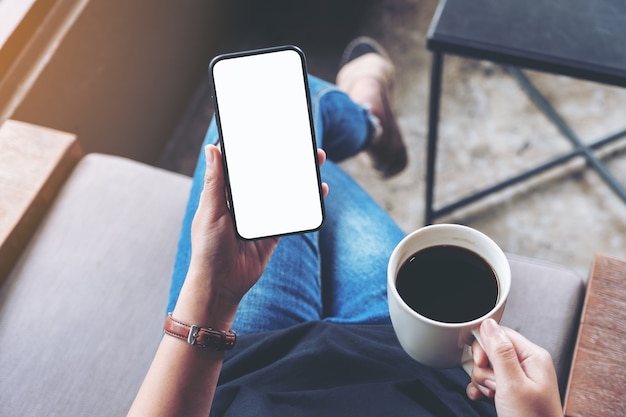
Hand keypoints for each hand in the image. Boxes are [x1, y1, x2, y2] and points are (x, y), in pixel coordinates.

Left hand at [174, 145, 328, 328]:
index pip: (241, 163)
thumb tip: (212, 147)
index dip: (253, 145)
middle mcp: (245, 201)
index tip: (266, 127)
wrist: (222, 285)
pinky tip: (319, 190)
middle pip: (267, 173)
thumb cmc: (208, 249)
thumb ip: (215, 182)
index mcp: (226, 193)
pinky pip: (293, 212)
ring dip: (299, 175)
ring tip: (316, 159)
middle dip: (283, 157)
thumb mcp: (210, 212)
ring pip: (283, 190)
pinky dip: (306, 201)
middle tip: (300, 139)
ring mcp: (261, 216)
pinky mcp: (274, 231)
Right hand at [466, 319, 562, 416]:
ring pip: (487, 366)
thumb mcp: (512, 384)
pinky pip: (488, 380)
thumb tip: (488, 324)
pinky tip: (482, 397)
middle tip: (491, 382)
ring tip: (492, 394)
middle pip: (492, 349)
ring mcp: (518, 379)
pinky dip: (481, 388)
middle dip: (483, 366)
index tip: (481, 362)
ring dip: (482, 380)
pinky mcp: (510, 391)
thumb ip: (500, 352)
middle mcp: (527, 364)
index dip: (485, 345)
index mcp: (533, 356)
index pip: (501, 333)